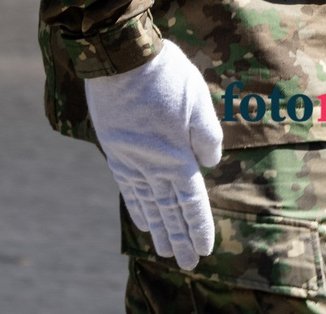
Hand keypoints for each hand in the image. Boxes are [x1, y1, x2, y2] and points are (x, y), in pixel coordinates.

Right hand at [83, 40, 223, 270]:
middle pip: (169, 212)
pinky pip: (128, 189)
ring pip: (148, 205)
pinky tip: (142, 221)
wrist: (121, 61)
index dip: (199, 227)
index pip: (191, 202)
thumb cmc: (166, 76)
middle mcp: (153, 167)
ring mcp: (132, 162)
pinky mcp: (117, 151)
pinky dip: (136, 208)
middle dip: (180, 239)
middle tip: (188, 264)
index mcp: (177, 157)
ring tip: (166, 252)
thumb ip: (207, 136)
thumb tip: (209, 163)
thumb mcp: (199, 101)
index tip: (205, 249)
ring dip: (159, 230)